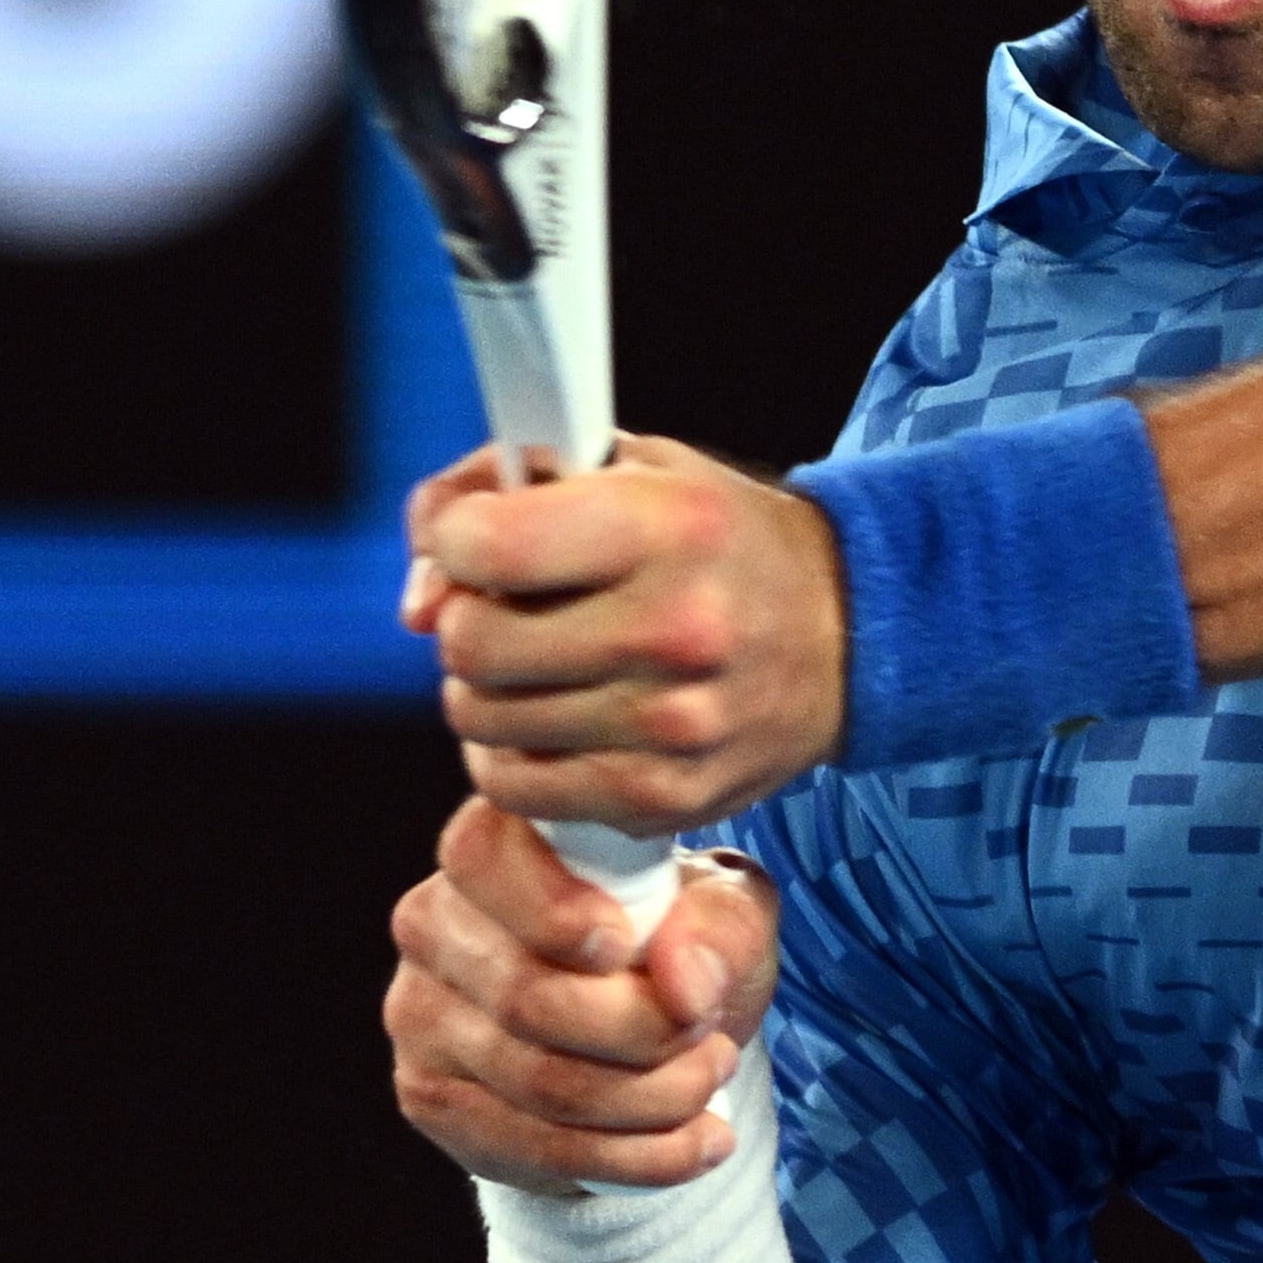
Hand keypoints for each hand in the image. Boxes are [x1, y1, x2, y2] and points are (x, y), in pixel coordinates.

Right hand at [387, 797, 781, 1193]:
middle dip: (646, 1034)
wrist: (640, 1031)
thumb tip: (684, 983)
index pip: (484, 858)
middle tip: (715, 1042)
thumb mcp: (725, 913)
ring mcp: (419, 1012)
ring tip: (714, 1085)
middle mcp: (432, 920)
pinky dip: (636, 1158)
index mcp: (491, 842)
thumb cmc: (674, 944)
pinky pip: (536, 1147)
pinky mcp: (428, 1095)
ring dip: (654, 1101)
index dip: (555, 911)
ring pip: (540, 1083)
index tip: (627, 946)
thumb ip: (718, 928)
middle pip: (527, 998)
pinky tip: (695, 1142)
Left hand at [403, 432, 847, 832]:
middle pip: (471, 645)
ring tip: (538, 664)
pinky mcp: (666, 798)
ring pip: (482, 722)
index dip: (458, 540)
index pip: (485, 545)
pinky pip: (517, 790)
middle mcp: (673, 628)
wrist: (848, 632)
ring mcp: (671, 726)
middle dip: (465, 622)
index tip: (482, 540)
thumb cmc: (713, 537)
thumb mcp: (624, 464)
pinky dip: (512, 756)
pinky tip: (554, 720)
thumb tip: (415, 597)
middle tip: (506, 610)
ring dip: (486, 691)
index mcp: (663, 526)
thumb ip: (493, 484)